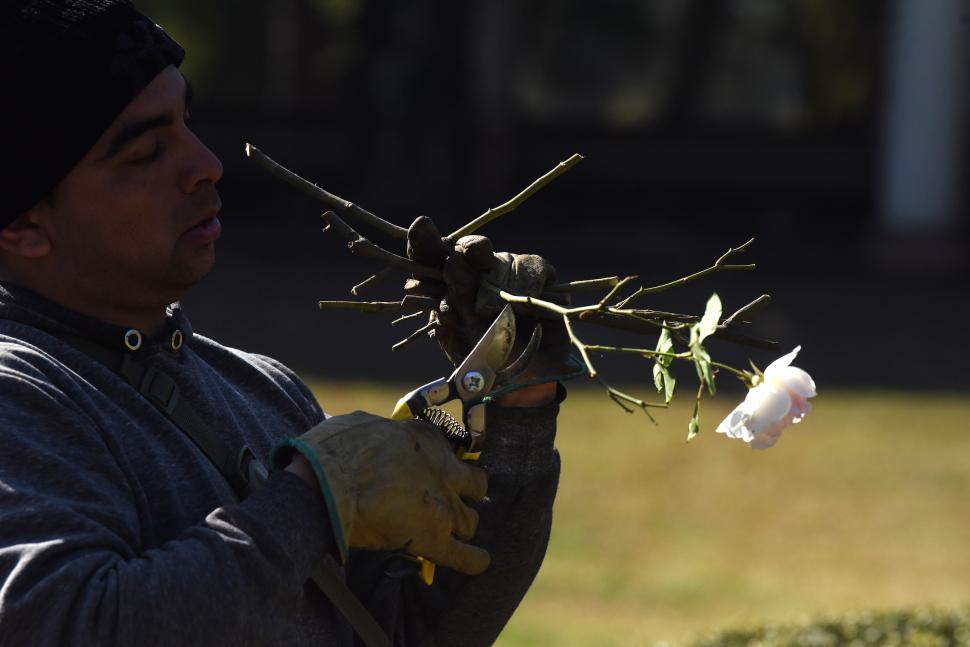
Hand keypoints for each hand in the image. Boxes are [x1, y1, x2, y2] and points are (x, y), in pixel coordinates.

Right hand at [273, 412, 489, 574]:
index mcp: (428, 440)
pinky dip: (474, 560)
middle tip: (451, 501)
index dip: (442, 464)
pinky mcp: (433, 539)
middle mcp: (444, 471)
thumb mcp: (365, 425)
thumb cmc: (336, 451)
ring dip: (462, 527)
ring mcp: (442, 507)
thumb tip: (380, 439)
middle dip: (468, 494)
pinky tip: (478, 561)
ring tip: (451, 532)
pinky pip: (466, 557)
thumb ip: (384, 433)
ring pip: (471, 521)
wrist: (325, 485)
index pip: (450, 451)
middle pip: (476, 485)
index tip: (431, 472)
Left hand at [405, 216, 571, 381]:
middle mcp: (475, 275)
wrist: (526, 383)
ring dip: (501, 284)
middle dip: (468, 249)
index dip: (424, 240)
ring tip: (500, 314)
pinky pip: (531, 265)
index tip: (422, 226)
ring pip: (500, 259)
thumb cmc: (488, 364)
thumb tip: (454, 262)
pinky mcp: (537, 274)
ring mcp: (505, 273)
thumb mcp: (465, 336)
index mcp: (447, 289)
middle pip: (466, 248)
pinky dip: (528, 283)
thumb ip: (456, 299)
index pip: (429, 258)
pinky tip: (526, 304)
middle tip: (468, 253)